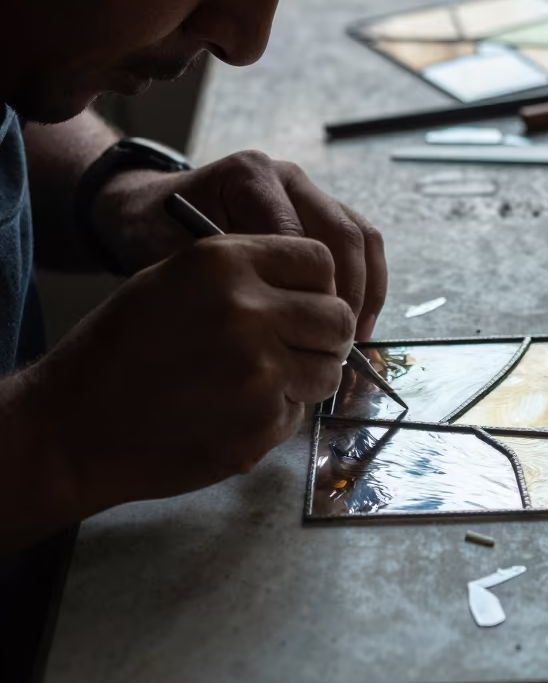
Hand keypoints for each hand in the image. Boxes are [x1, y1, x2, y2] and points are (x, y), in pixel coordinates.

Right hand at [5, 234, 353, 527]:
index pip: (319, 258)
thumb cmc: (122, 346)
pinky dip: (275, 414)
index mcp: (227, 262)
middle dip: (324, 334)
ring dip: (306, 376)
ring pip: (328, 369)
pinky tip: (232, 411)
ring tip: (260, 380)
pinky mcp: (261, 424)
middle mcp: (250, 310)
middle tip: (298, 347)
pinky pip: (298, 413)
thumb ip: (244, 271)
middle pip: (336, 316)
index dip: (318, 284)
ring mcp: (260, 371)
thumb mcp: (174, 277)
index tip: (305, 302)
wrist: (76, 424)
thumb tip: (312, 284)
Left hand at [93, 151, 386, 339]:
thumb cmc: (151, 231)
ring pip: (361, 235)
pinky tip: (356, 320)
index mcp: (251, 176)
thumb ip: (221, 281)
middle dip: (347, 294)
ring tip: (356, 336)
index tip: (307, 338)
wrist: (144, 207)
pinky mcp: (319, 208)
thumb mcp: (171, 256)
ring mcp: (307, 190)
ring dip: (366, 288)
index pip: (299, 239)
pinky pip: (360, 240)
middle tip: (338, 343)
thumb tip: (272, 327)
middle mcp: (287, 176)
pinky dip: (366, 280)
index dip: (312, 293)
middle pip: (341, 233)